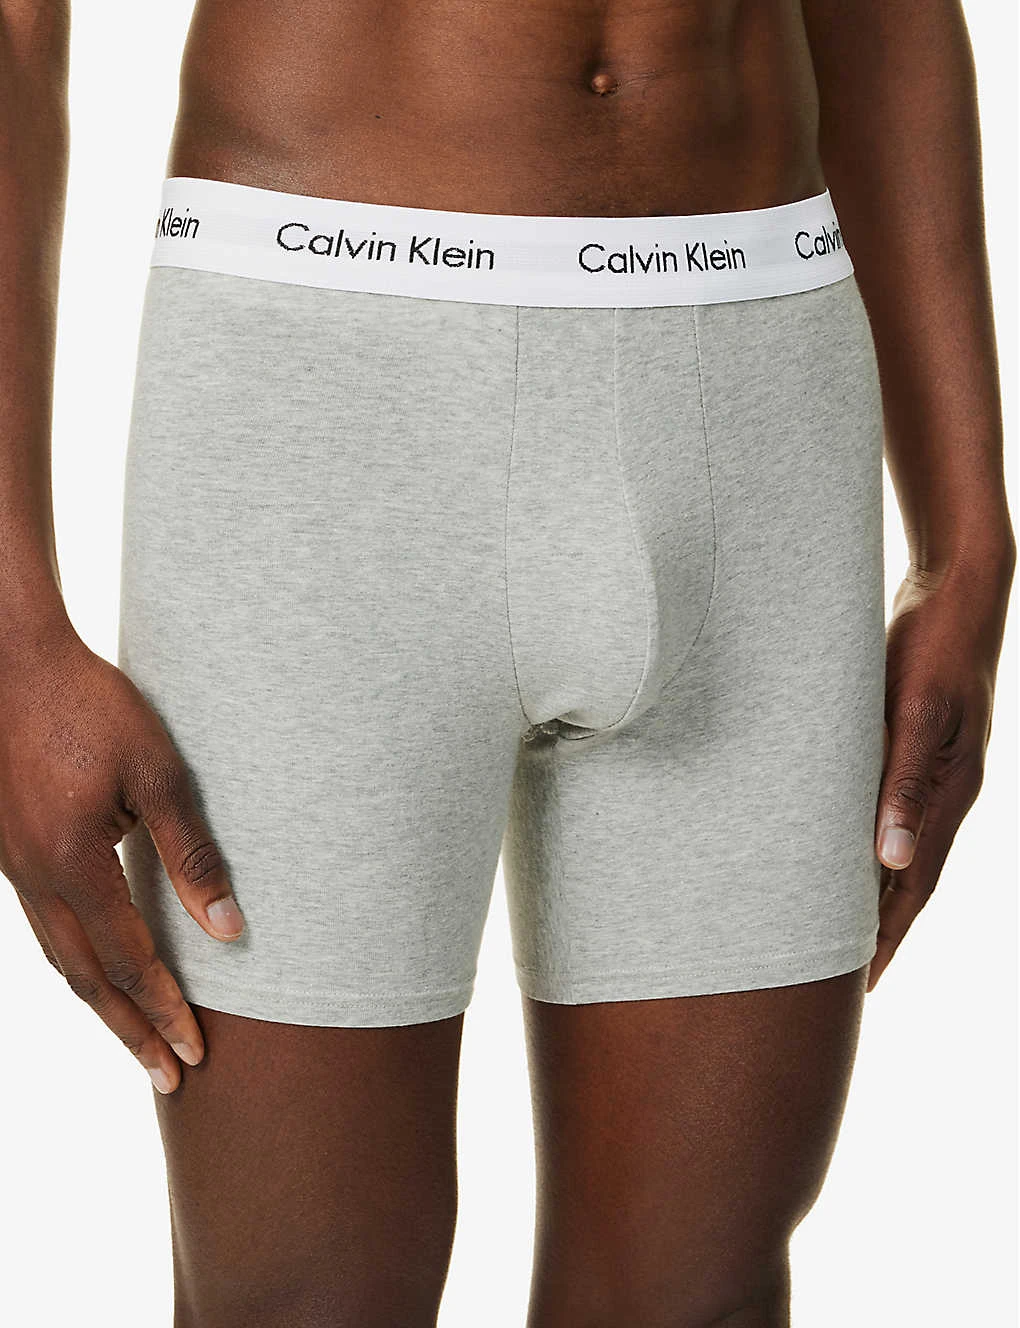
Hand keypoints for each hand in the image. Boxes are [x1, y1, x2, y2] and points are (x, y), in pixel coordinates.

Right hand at [0, 628, 244, 1091]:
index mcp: (74, 863)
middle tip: (168, 1077)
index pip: (129, 961)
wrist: (13, 661)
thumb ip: (193, 853)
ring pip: (58, 958)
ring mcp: (13, 866)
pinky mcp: (8, 849)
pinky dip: (74, 962)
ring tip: (136, 1038)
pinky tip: (94, 966)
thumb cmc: (93, 706)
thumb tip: (229, 930)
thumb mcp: (159, 773)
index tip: (196, 1053)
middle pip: (87, 979)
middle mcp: (36, 877)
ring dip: (100, 1003)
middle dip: (131, 1031)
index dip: (165, 1010)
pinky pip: (42, 925)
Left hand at [870, 550, 1013, 990]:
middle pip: (908, 878)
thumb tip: (891, 861)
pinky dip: (870, 845)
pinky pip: (892, 812)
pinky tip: (850, 852)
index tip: (858, 983)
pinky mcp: (914, 746)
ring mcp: (934, 771)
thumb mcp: (919, 712)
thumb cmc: (934, 645)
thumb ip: (905, 783)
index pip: (911, 884)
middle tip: (843, 981)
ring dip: (874, 894)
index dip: (884, 933)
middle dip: (879, 930)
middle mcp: (944, 792)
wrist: (955, 589)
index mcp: (948, 793)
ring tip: (843, 932)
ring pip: (900, 849)